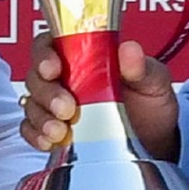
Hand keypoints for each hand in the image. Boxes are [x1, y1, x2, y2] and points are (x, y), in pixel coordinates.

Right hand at [21, 36, 181, 160]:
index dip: (44, 54)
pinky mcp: (54, 132)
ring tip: (60, 131)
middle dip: (46, 93)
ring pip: (32, 104)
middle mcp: (66, 78)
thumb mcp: (153, 82)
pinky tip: (49, 142)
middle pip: (37, 77)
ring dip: (41, 118)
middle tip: (66, 108)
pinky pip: (31, 131)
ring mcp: (57, 106)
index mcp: (84, 56)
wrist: (157, 145)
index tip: (53, 68)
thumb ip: (141, 67)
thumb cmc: (151, 105)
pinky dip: (35, 136)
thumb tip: (129, 50)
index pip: (50, 44)